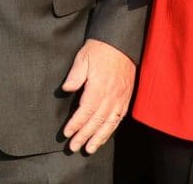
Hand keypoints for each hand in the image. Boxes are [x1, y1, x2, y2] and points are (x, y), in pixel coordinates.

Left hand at [61, 39, 134, 154]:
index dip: (76, 124)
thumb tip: (66, 90)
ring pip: (109, 124)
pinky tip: (104, 137)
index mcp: (98, 88)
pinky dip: (110, 130)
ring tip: (89, 149)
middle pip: (96, 121)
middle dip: (84, 136)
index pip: (85, 111)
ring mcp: (120, 99)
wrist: (121, 43)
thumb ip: (75, 76)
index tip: (67, 133)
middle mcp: (111, 97)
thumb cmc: (100, 49)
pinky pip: (118, 119)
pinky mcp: (126, 98)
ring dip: (98, 138)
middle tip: (73, 147)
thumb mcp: (83, 57)